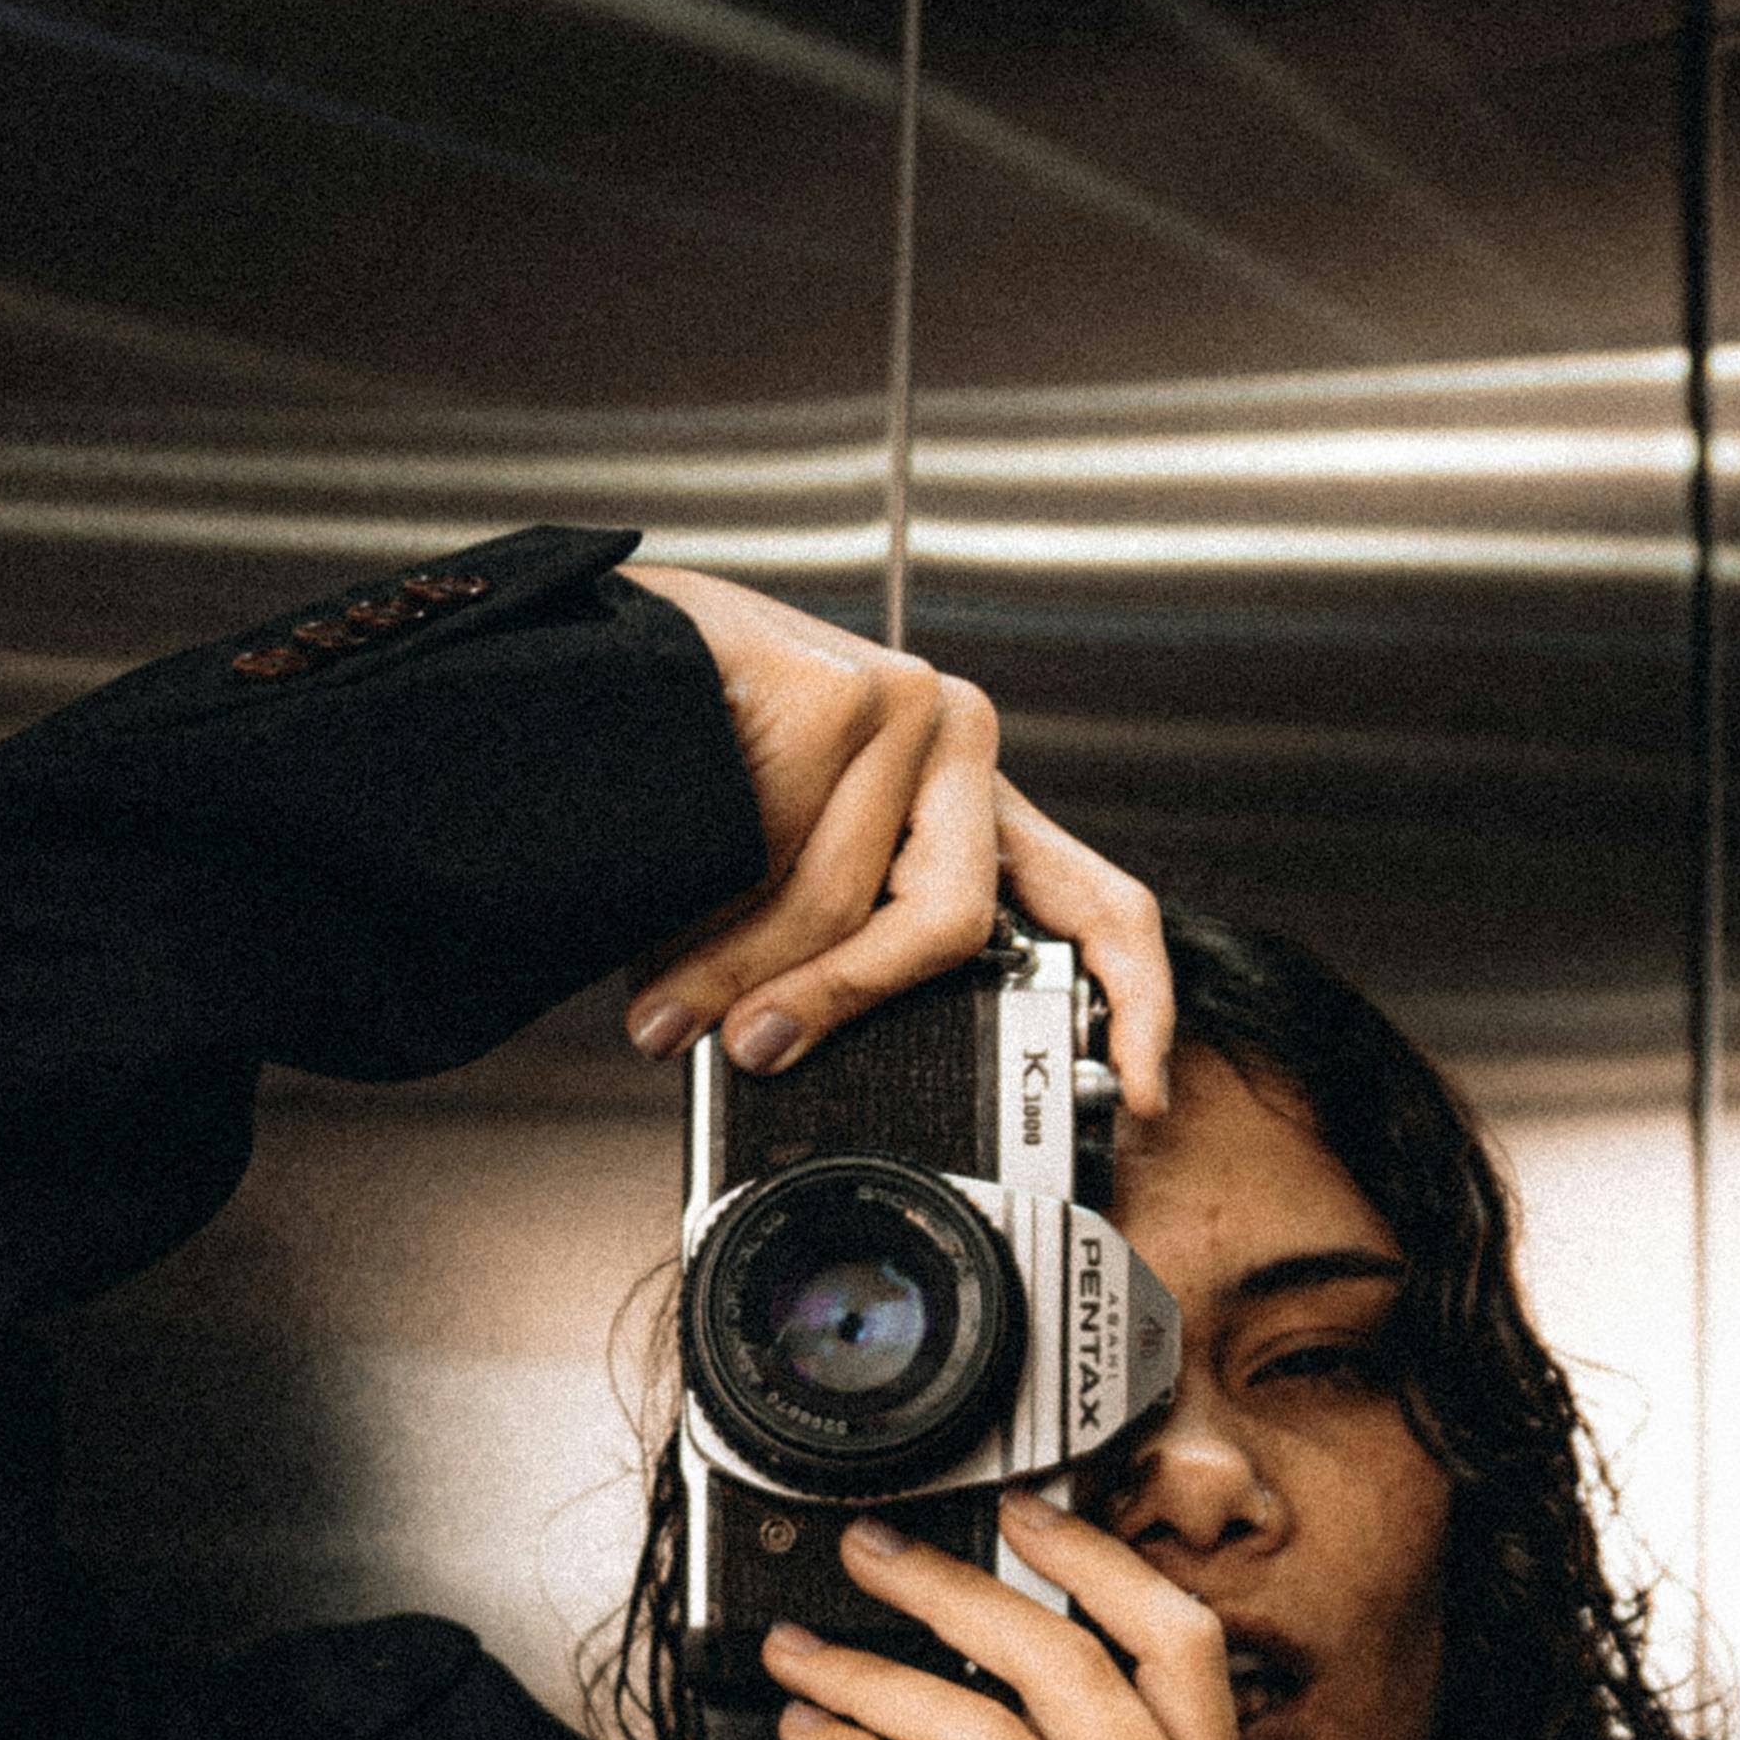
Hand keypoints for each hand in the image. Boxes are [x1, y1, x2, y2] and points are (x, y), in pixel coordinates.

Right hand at [622, 561, 1170, 1108]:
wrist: (596, 647)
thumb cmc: (694, 757)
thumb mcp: (791, 867)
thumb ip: (841, 948)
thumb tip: (833, 1071)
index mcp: (968, 799)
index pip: (1098, 903)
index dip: (1136, 1004)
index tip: (1143, 1092)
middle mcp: (960, 743)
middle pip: (950, 925)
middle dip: (833, 1001)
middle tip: (752, 1047)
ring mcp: (912, 708)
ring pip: (845, 903)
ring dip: (734, 972)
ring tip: (666, 1003)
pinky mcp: (849, 691)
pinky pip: (781, 856)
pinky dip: (708, 906)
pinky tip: (660, 883)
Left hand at [763, 1493, 1255, 1739]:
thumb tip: (1011, 1685)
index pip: (1176, 1643)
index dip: (1098, 1564)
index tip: (1024, 1515)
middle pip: (1062, 1664)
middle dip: (954, 1591)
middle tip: (872, 1554)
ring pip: (978, 1726)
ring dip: (872, 1676)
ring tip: (802, 1654)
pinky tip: (812, 1737)